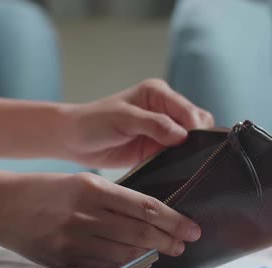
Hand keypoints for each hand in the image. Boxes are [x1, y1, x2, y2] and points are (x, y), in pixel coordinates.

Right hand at [0, 172, 200, 267]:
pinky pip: (102, 265)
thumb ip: (110, 198)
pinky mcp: (64, 258)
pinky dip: (123, 264)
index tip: (189, 226)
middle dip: (168, 239)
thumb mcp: (78, 182)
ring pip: (124, 252)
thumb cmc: (41, 190)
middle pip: (139, 231)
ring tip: (165, 252)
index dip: (172, 219)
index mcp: (91, 187)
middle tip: (184, 242)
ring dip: (150, 254)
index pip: (143, 206)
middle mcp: (85, 213)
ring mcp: (73, 238)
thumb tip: (145, 214)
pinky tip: (135, 262)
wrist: (0, 203)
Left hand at [61, 79, 213, 167]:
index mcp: (158, 93)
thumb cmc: (94, 122)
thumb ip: (153, 124)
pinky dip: (179, 163)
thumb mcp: (123, 118)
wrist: (74, 140)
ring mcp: (162, 131)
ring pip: (190, 142)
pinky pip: (177, 157)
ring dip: (189, 153)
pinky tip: (176, 171)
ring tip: (183, 165)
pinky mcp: (156, 149)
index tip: (189, 144)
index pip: (189, 110)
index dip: (194, 127)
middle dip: (197, 140)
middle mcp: (164, 109)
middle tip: (188, 157)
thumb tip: (182, 136)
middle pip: (197, 124)